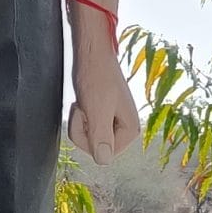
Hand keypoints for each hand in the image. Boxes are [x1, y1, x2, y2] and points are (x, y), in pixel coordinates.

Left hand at [68, 42, 140, 164]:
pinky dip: (80, 113)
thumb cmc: (95, 77)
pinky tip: (83, 99)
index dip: (87, 138)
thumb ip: (101, 137)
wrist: (91, 51)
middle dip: (82, 128)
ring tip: (84, 101)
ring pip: (89, 136)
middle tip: (84, 105)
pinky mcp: (104, 112)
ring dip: (79, 119)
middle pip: (95, 147)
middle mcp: (126, 127)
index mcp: (131, 130)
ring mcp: (114, 120)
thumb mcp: (96, 110)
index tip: (87, 114)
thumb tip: (103, 161)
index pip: (102, 155)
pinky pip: (87, 124)